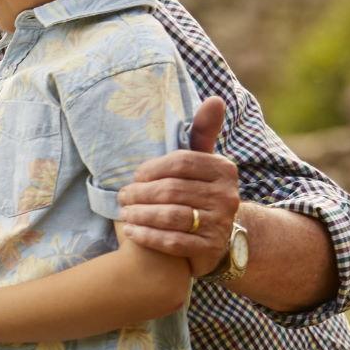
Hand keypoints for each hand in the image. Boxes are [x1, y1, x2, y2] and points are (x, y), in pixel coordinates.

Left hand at [118, 96, 240, 274]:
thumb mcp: (203, 162)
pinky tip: (132, 232)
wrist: (218, 236)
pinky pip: (173, 241)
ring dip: (140, 214)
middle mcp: (228, 197)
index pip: (180, 162)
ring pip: (170, 216)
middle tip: (122, 196)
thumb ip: (203, 132)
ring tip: (124, 213)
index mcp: (224, 170)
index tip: (134, 176)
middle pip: (171, 190)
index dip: (151, 169)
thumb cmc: (199, 190)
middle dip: (140, 193)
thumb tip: (215, 99)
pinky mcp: (210, 250)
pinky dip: (148, 236)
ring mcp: (220, 224)